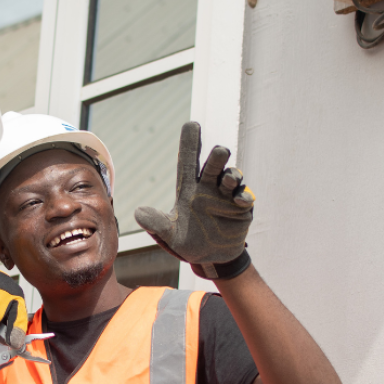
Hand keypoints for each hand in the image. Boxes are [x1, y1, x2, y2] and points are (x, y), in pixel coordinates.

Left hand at [134, 121, 255, 279]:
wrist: (211, 258)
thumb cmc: (188, 242)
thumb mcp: (170, 235)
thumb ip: (156, 224)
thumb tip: (138, 213)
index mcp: (190, 188)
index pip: (189, 160)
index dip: (190, 142)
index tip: (192, 124)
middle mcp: (210, 186)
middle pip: (213, 164)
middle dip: (218, 156)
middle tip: (219, 152)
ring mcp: (227, 195)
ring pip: (232, 176)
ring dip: (232, 175)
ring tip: (229, 179)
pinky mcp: (242, 208)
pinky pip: (245, 196)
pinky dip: (244, 195)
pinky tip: (240, 200)